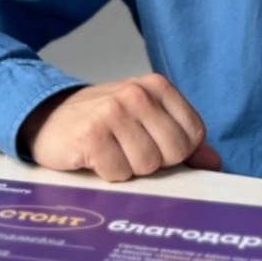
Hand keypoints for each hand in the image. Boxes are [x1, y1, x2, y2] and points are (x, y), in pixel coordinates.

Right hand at [20, 73, 222, 181]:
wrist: (47, 118)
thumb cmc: (102, 122)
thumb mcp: (145, 120)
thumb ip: (182, 140)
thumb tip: (214, 163)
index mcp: (157, 86)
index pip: (194, 133)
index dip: (177, 150)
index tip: (153, 144)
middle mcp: (137, 93)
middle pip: (174, 151)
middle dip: (154, 162)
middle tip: (128, 149)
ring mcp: (113, 111)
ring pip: (147, 165)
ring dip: (128, 168)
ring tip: (111, 152)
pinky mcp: (91, 134)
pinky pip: (118, 173)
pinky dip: (106, 174)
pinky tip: (94, 157)